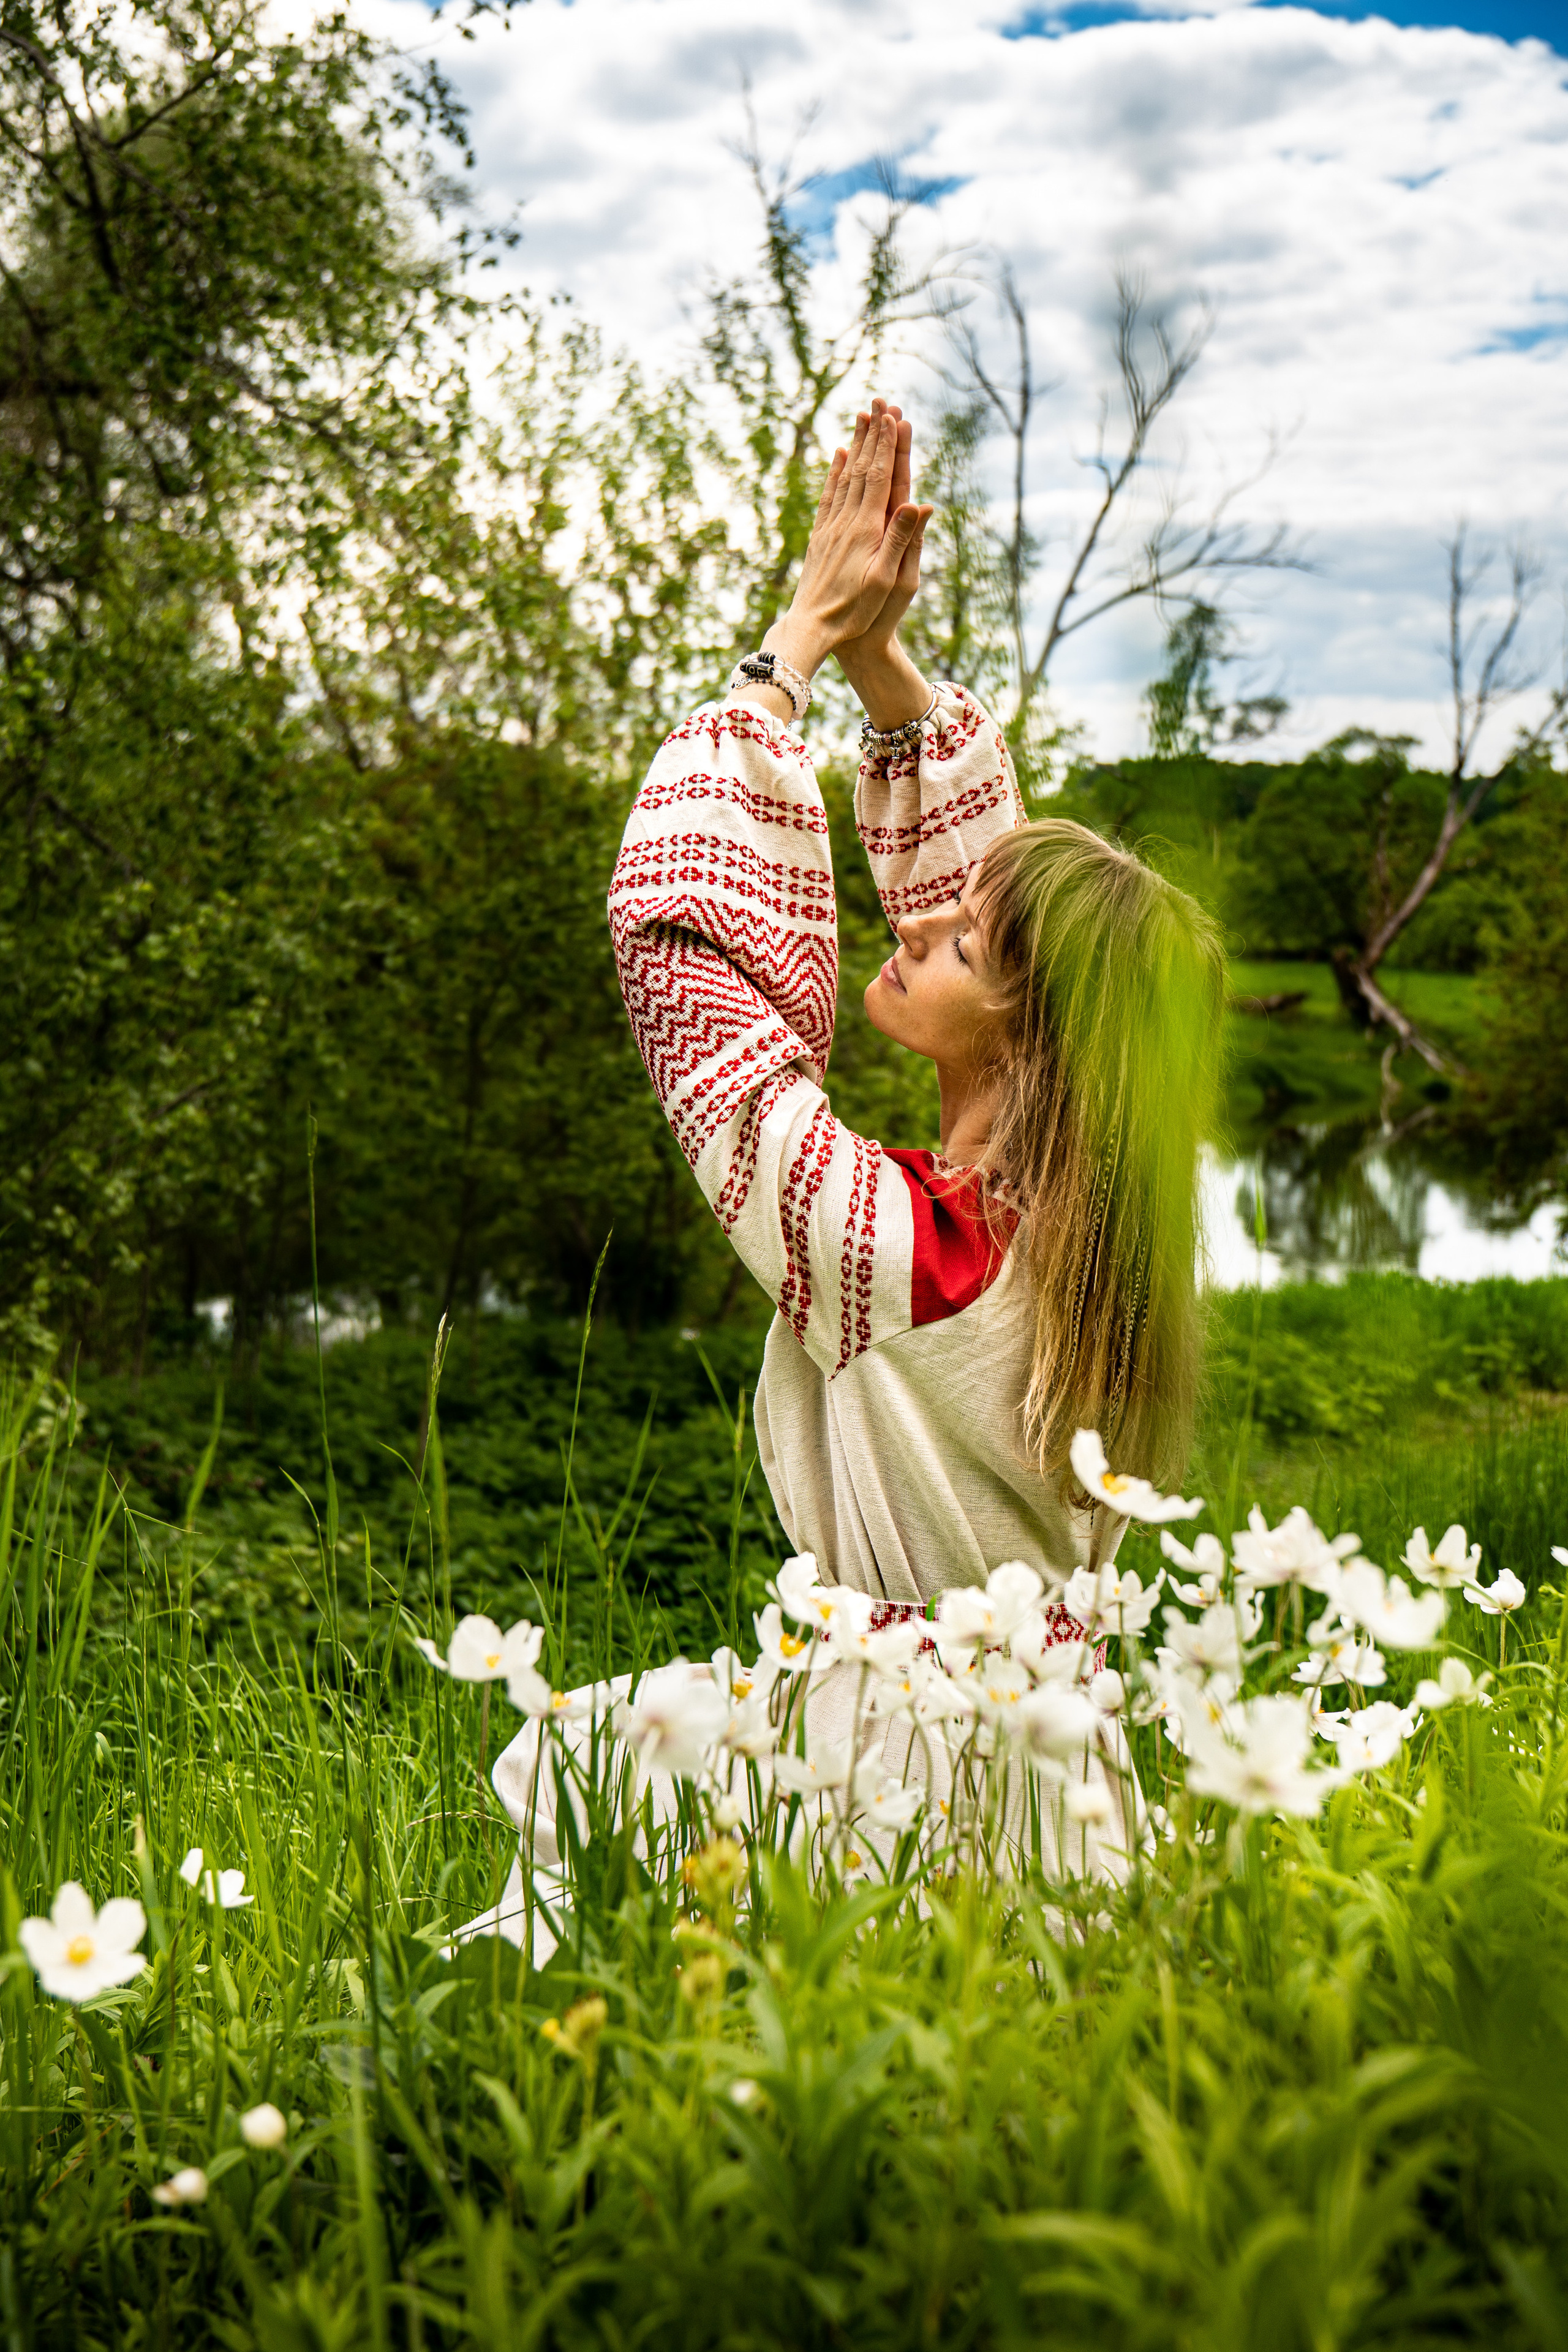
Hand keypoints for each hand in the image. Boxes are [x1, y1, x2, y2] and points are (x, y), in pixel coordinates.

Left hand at [764, 404, 931, 682]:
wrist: (811, 628)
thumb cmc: (855, 612)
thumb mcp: (887, 581)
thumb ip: (901, 540)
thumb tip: (919, 503)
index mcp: (866, 530)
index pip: (880, 477)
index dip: (888, 445)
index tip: (894, 415)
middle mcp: (846, 522)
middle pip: (862, 468)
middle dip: (873, 435)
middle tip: (880, 402)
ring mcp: (830, 528)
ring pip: (845, 477)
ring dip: (855, 445)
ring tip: (862, 417)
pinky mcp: (821, 537)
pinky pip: (829, 496)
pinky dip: (835, 472)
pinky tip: (837, 456)